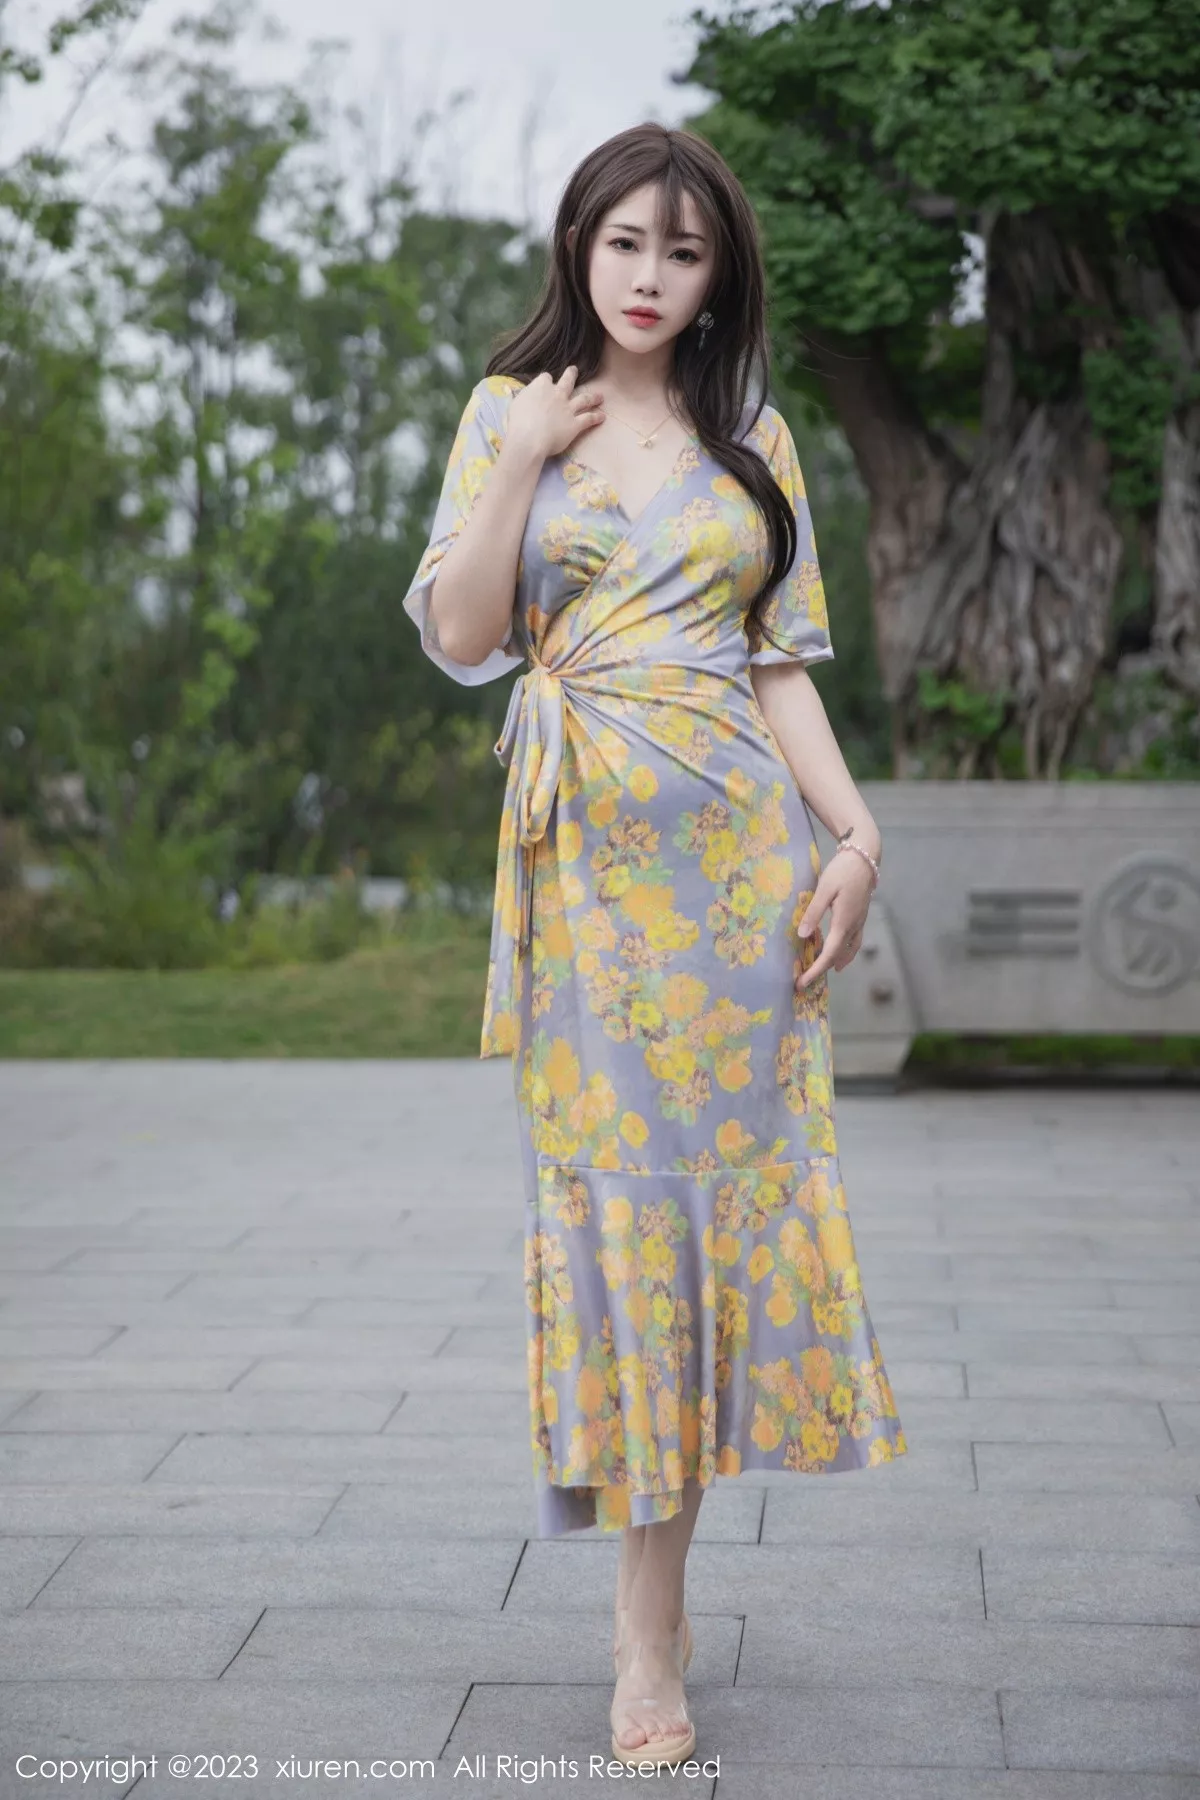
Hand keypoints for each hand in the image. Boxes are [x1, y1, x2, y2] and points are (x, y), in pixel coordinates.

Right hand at [505, 366, 604, 460]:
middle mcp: (556, 394)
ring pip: (584, 399)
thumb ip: (521, 399)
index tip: (545, 383)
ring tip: (600, 396)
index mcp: (540, 387)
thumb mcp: (514, 406)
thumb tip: (520, 397)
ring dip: (593, 397)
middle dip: (572, 375)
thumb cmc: (517, 423)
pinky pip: (588, 419)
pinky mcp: (575, 424)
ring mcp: (568, 408)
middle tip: (575, 370)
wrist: (529, 438)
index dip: (546, 381)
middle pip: (567, 381)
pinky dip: (596, 417)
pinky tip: (602, 417)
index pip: (545, 378)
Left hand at [795, 851, 873, 986]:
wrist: (865, 856)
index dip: (815, 971)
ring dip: (837, 961)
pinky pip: (854, 940)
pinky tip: (840, 950)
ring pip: (850, 949)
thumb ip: (814, 912)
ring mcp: (860, 921)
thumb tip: (803, 935)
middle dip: (822, 970)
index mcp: (844, 922)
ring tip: (826, 970)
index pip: (828, 954)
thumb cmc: (843, 870)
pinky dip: (845, 950)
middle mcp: (854, 926)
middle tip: (806, 980)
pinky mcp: (861, 915)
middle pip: (839, 956)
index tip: (801, 983)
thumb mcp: (824, 889)